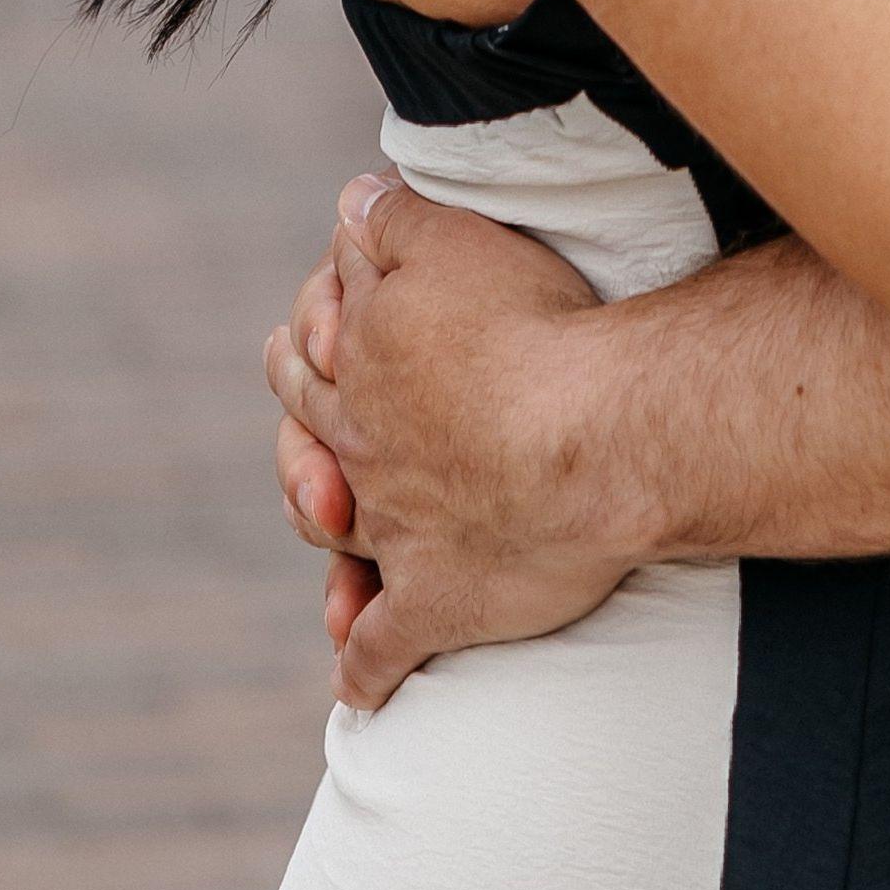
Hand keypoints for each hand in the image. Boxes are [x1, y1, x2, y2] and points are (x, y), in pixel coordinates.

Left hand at [266, 173, 634, 714]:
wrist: (589, 435)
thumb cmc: (532, 331)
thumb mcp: (455, 243)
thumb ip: (396, 220)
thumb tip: (351, 197)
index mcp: (365, 367)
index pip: (309, 347)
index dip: (312, 334)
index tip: (318, 331)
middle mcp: (366, 450)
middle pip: (306, 438)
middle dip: (300, 435)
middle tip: (314, 433)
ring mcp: (394, 530)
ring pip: (332, 537)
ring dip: (326, 543)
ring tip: (326, 547)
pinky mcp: (436, 600)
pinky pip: (382, 647)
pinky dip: (364, 668)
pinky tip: (356, 692)